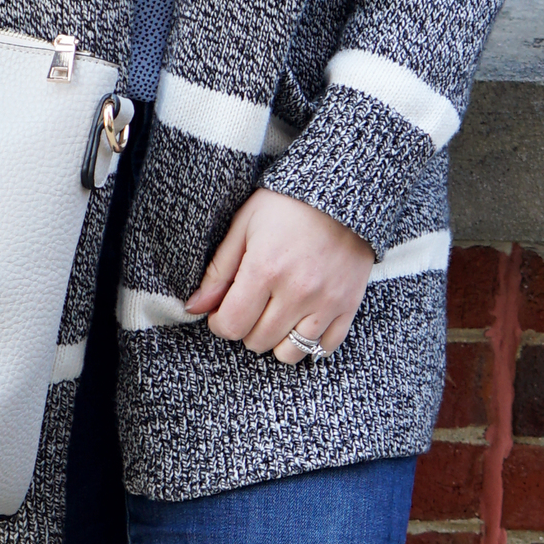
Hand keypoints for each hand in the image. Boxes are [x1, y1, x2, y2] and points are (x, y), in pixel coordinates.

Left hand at [185, 191, 374, 365]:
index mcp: (265, 269)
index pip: (231, 325)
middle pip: (257, 341)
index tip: (221, 311)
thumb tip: (195, 307)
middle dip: (245, 328)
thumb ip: (219, 271)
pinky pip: (325, 347)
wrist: (342, 190)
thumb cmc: (288, 204)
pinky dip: (309, 342)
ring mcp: (327, 301)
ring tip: (274, 316)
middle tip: (249, 306)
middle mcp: (298, 291)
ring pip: (289, 353)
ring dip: (275, 339)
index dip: (219, 323)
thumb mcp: (244, 225)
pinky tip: (300, 321)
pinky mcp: (349, 305)